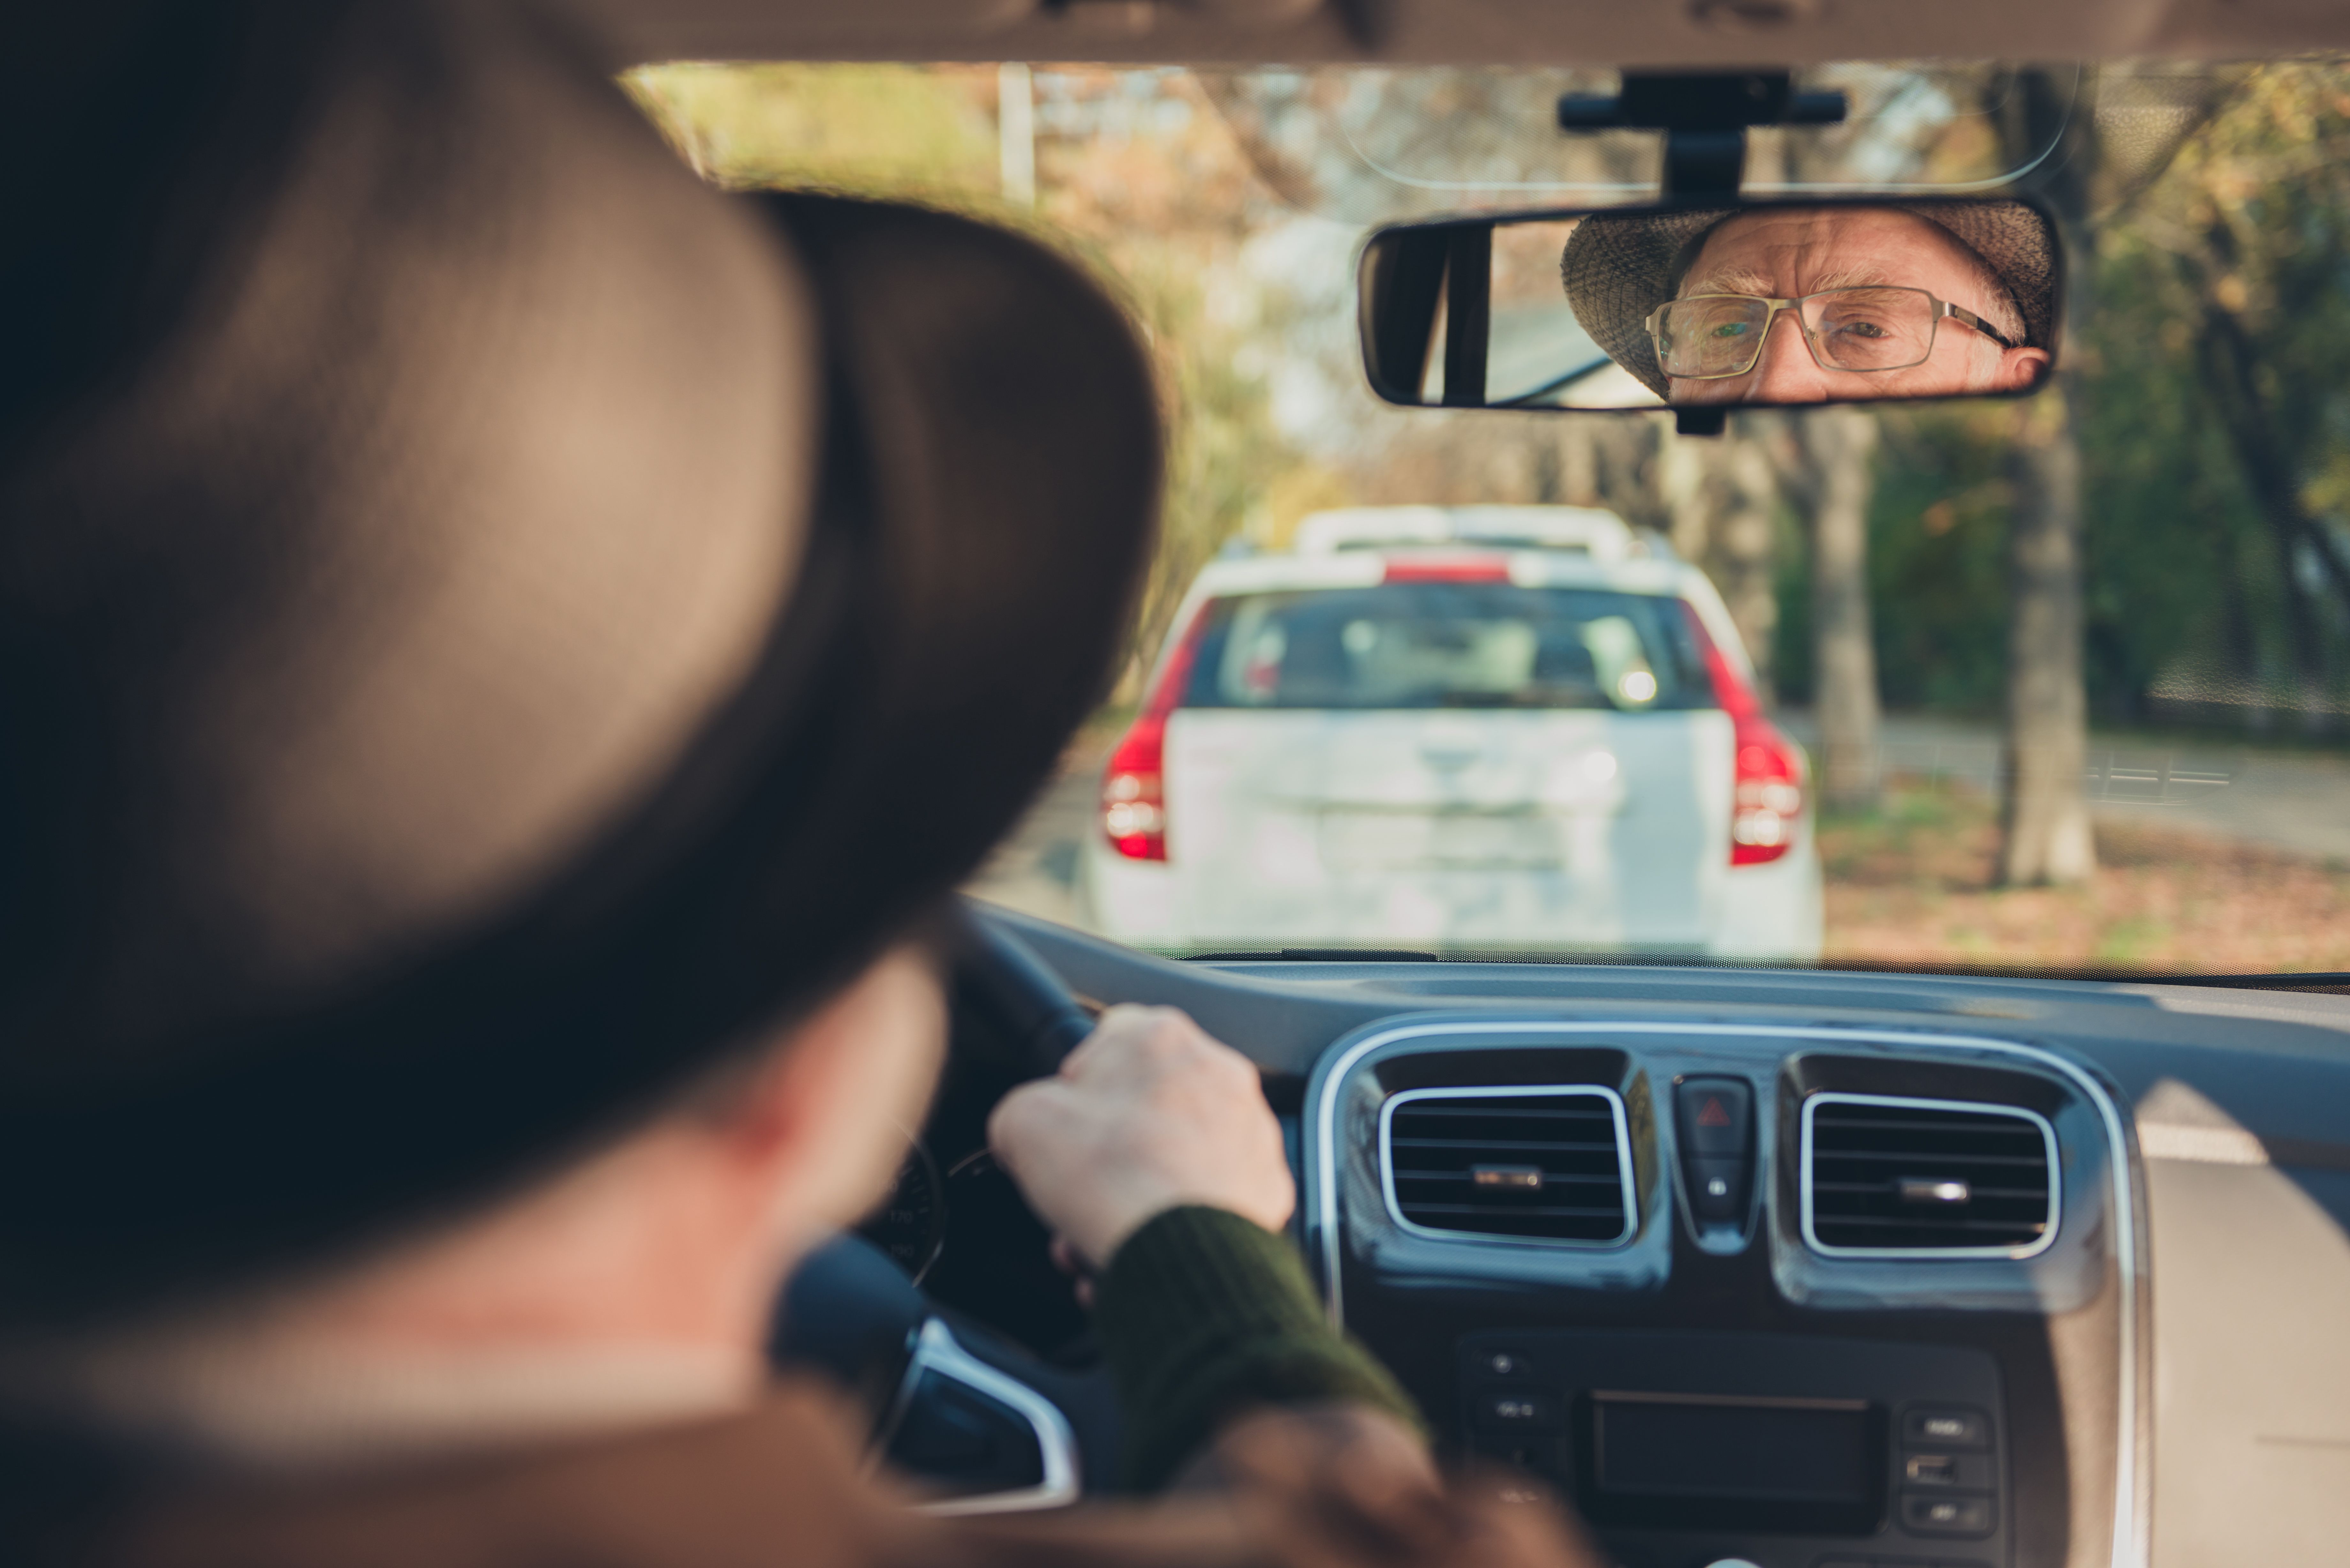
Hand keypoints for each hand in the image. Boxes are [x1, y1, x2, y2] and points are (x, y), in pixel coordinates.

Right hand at [987, 1005, 1294, 1270]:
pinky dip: (1174, 1218)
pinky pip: (1209, 1195)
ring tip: (1100, 1226)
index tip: (1064, 1120)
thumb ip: (1022, 1110)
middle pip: (1145, 1102)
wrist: (1178, 1250)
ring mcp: (1249, 1128)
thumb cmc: (1112, 1176)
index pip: (1109, 1036)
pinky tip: (1138, 1243)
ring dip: (1136, 1187)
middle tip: (1079, 1182)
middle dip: (1108, 1146)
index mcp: (1160, 1037)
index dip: (1075, 1082)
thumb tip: (1028, 1128)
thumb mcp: (1022, 1122)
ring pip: (1177, 1153)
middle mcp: (1217, 1072)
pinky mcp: (1266, 1184)